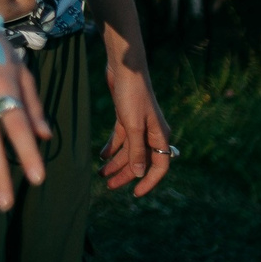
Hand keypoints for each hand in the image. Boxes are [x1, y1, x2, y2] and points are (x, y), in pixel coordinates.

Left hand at [99, 62, 174, 196]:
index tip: (135, 194)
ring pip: (129, 150)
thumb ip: (136, 149)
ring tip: (101, 174)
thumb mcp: (133, 125)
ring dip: (116, 162)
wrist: (124, 67)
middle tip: (109, 186)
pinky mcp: (126, 116)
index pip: (159, 166)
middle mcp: (152, 132)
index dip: (149, 181)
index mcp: (159, 135)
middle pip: (141, 160)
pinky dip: (112, 147)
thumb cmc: (132, 94)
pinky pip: (121, 138)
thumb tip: (140, 173)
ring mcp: (139, 124)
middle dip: (126, 174)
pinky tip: (101, 156)